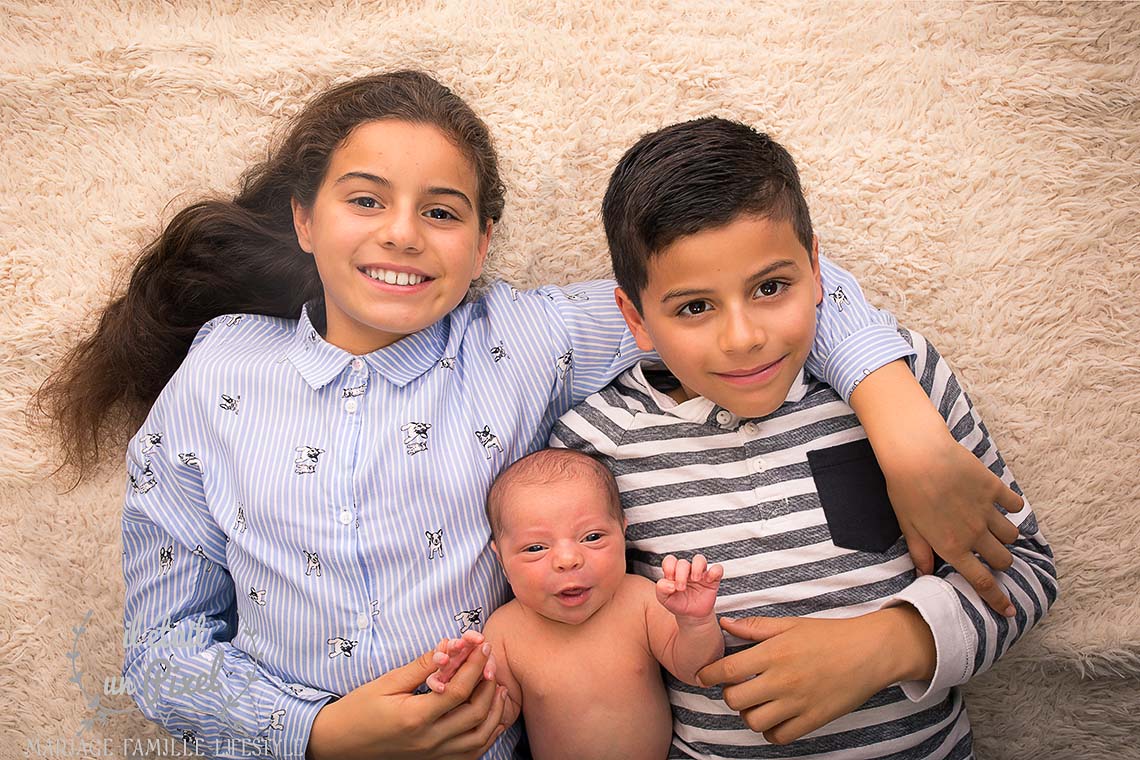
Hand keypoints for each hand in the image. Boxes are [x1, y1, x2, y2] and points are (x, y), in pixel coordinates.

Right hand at [306, 640, 508, 759]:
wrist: (339, 743)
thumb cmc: (359, 709)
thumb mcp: (387, 683)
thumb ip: (421, 666)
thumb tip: (449, 646)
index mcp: (415, 718)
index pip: (459, 690)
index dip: (475, 665)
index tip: (482, 645)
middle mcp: (428, 740)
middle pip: (475, 713)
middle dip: (489, 683)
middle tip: (491, 661)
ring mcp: (433, 755)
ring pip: (479, 736)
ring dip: (494, 710)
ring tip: (498, 686)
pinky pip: (471, 753)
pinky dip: (486, 734)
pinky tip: (491, 715)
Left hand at [656, 554, 723, 619]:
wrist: (691, 615)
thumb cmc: (677, 603)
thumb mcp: (664, 599)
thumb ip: (661, 589)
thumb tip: (669, 583)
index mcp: (673, 572)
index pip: (670, 560)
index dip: (669, 567)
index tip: (670, 579)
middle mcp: (686, 570)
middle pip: (683, 562)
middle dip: (681, 574)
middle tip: (681, 588)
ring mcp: (700, 573)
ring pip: (700, 559)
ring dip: (696, 568)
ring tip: (695, 579)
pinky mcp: (712, 579)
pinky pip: (717, 569)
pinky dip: (714, 571)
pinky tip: (708, 581)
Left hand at [697, 609, 934, 745]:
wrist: (869, 652)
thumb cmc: (829, 635)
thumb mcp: (790, 624)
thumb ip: (755, 627)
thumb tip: (725, 624)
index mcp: (774, 654)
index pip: (728, 670)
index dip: (709, 675)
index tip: (703, 676)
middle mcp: (783, 681)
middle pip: (736, 699)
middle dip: (729, 694)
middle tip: (736, 686)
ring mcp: (798, 703)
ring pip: (754, 721)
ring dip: (749, 713)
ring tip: (756, 701)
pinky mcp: (813, 720)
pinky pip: (779, 737)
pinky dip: (770, 731)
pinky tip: (774, 716)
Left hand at [849, 359, 1022, 614]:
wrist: (917, 453)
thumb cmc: (905, 489)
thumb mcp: (907, 525)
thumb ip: (920, 552)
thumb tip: (925, 574)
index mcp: (952, 547)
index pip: (981, 582)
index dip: (997, 599)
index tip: (1010, 611)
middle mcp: (974, 533)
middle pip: (1003, 560)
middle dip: (1000, 562)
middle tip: (991, 555)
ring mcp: (987, 510)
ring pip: (1012, 535)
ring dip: (1006, 536)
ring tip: (994, 528)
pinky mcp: (994, 487)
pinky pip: (1014, 504)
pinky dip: (1013, 507)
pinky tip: (1004, 503)